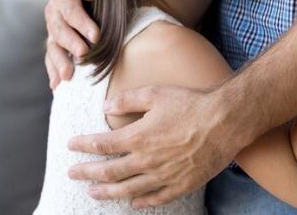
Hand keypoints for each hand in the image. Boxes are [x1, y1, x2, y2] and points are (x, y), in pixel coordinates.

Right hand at [44, 0, 99, 88]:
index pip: (70, 9)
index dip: (82, 23)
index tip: (96, 36)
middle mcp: (53, 10)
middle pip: (59, 30)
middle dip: (71, 44)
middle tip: (84, 56)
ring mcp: (52, 25)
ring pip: (52, 44)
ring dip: (59, 61)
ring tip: (67, 77)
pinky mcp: (54, 36)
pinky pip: (51, 53)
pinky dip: (52, 69)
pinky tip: (56, 85)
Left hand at [67, 86, 240, 208]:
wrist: (225, 122)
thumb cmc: (191, 104)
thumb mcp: (156, 93)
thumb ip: (128, 99)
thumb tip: (106, 106)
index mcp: (139, 137)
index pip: (102, 144)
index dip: (84, 146)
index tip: (71, 146)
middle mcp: (147, 160)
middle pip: (110, 172)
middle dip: (87, 173)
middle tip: (72, 174)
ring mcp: (164, 175)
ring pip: (128, 189)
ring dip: (107, 192)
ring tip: (92, 193)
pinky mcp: (182, 184)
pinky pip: (157, 198)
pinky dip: (142, 202)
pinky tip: (133, 203)